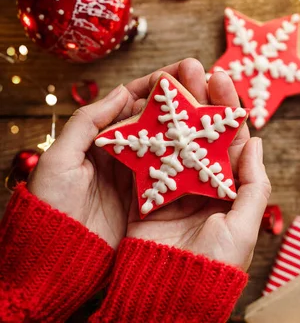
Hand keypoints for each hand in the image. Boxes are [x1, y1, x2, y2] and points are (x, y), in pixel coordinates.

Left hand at [28, 60, 200, 248]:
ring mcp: (144, 175)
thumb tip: (123, 91)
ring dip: (197, 123)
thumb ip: (88, 122)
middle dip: (187, 96)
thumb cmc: (52, 206)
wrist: (59, 258)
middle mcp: (128, 153)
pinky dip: (199, 156)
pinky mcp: (156, 198)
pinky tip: (216, 145)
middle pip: (162, 117)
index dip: (160, 82)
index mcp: (103, 139)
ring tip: (220, 104)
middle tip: (210, 80)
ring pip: (176, 141)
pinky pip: (181, 170)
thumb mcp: (60, 159)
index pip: (135, 101)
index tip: (186, 69)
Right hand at [126, 59, 270, 269]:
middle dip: (200, 99)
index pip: (231, 140)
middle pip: (202, 132)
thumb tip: (256, 142)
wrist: (169, 295)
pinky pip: (149, 157)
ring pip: (176, 138)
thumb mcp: (244, 226)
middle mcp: (203, 184)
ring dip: (174, 108)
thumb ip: (254, 185)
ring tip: (171, 79)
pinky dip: (148, 133)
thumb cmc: (214, 266)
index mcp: (229, 190)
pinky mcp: (147, 194)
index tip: (222, 77)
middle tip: (194, 68)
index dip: (227, 107)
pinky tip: (146, 108)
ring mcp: (174, 187)